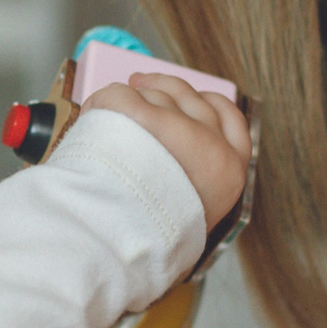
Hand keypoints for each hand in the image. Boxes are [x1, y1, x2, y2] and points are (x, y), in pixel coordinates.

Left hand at [81, 75, 250, 228]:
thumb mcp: (194, 213)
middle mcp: (212, 146)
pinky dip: (104, 102)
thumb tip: (180, 162)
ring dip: (132, 100)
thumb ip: (195, 180)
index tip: (191, 97)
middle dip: (163, 88)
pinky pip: (121, 95)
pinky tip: (95, 113)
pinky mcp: (143, 116)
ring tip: (109, 117)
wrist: (126, 244)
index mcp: (230, 170)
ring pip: (156, 95)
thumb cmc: (153, 235)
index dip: (208, 101)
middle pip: (190, 98)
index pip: (231, 118)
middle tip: (140, 82)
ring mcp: (179, 128)